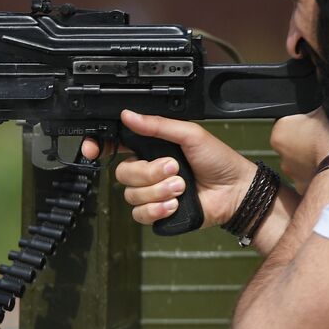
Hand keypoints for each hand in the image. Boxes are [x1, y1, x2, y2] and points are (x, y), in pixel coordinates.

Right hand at [81, 110, 256, 228]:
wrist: (236, 191)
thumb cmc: (219, 160)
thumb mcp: (190, 134)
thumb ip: (158, 125)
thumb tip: (129, 114)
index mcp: (151, 147)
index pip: (115, 145)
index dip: (99, 147)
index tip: (92, 149)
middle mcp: (148, 170)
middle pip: (121, 173)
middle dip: (148, 172)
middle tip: (174, 168)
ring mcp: (152, 193)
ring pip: (130, 194)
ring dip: (157, 191)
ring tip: (181, 187)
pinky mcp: (157, 213)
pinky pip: (139, 214)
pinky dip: (156, 209)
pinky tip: (173, 204)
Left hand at [269, 107, 328, 190]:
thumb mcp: (320, 110)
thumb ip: (311, 112)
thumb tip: (316, 111)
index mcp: (279, 133)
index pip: (287, 128)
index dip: (301, 127)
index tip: (313, 129)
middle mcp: (280, 153)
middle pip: (291, 147)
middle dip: (303, 145)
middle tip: (321, 143)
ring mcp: (290, 171)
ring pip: (298, 164)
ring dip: (309, 161)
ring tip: (326, 156)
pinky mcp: (300, 185)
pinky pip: (306, 179)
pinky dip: (314, 175)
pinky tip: (326, 168)